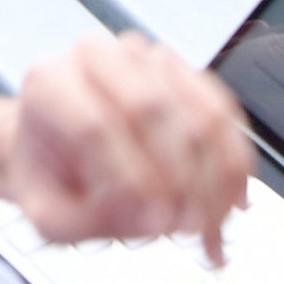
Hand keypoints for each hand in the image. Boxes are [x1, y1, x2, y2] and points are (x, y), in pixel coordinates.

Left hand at [0, 33, 251, 261]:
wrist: (55, 150)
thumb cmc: (50, 179)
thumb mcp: (49, 216)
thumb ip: (88, 222)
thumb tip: (155, 220)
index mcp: (48, 83)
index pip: (96, 126)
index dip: (133, 179)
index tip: (154, 224)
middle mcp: (96, 56)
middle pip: (151, 108)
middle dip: (179, 177)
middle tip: (186, 228)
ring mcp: (144, 57)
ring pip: (195, 110)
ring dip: (214, 176)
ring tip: (208, 226)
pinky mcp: (183, 70)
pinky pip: (223, 112)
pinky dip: (234, 162)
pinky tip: (231, 203)